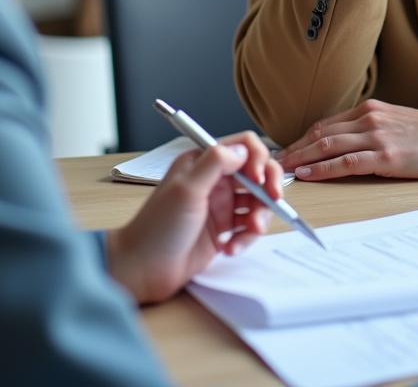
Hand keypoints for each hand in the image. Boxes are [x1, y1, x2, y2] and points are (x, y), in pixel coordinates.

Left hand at [106, 131, 282, 302]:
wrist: (143, 269)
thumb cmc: (157, 227)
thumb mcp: (186, 190)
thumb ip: (215, 163)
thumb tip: (243, 149)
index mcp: (203, 162)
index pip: (243, 147)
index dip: (258, 160)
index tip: (260, 180)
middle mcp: (214, 180)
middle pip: (257, 173)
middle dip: (268, 186)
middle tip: (274, 202)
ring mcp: (220, 205)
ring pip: (256, 201)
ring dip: (259, 216)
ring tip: (250, 232)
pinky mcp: (223, 230)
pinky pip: (248, 227)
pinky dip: (247, 237)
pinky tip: (230, 249)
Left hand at [276, 100, 417, 179]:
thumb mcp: (398, 124)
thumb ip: (372, 130)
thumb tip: (347, 145)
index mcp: (370, 110)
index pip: (325, 124)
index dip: (300, 139)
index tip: (282, 150)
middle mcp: (368, 118)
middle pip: (319, 133)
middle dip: (292, 149)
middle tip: (268, 163)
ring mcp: (377, 136)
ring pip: (327, 146)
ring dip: (300, 159)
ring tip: (279, 170)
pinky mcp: (387, 156)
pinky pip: (346, 162)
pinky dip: (322, 169)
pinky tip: (307, 175)